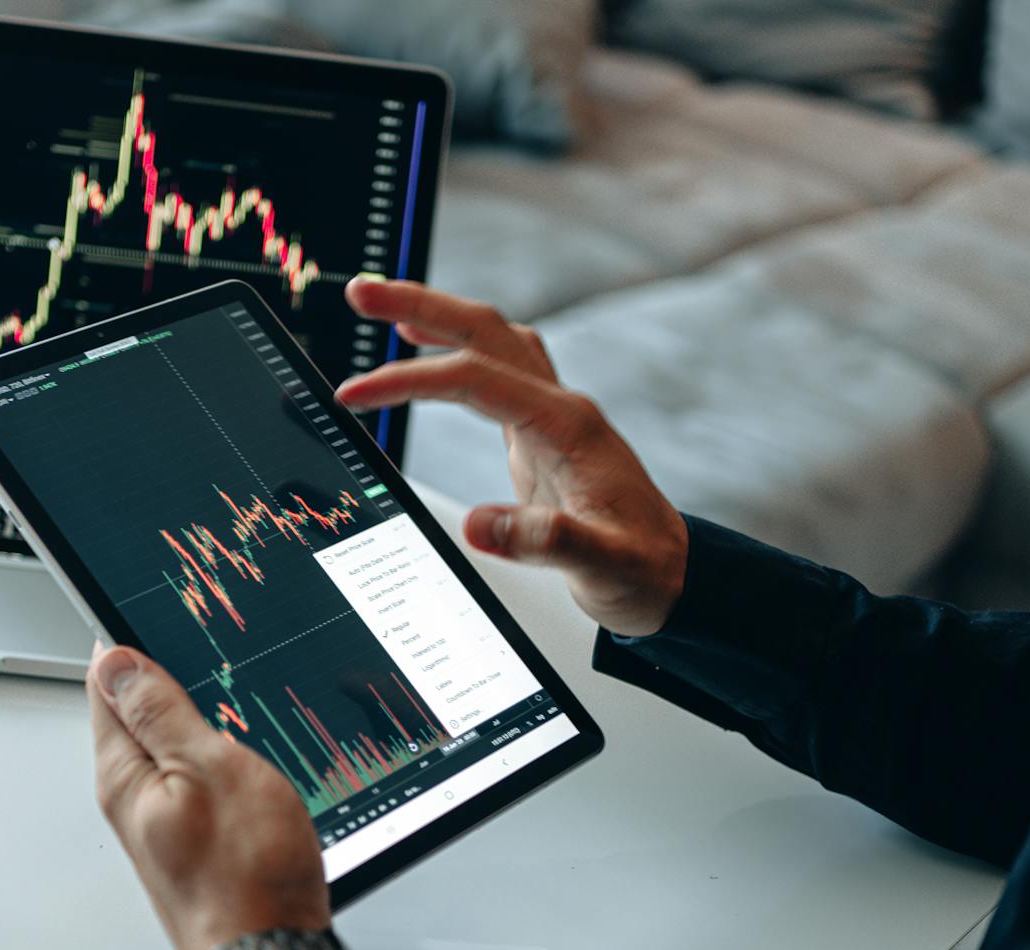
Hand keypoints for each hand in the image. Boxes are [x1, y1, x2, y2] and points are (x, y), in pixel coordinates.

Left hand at [88, 644, 329, 949]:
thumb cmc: (245, 878)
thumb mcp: (209, 770)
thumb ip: (161, 713)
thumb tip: (118, 660)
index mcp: (123, 771)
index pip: (104, 681)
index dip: (127, 638)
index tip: (156, 607)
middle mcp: (132, 794)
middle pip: (135, 708)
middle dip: (163, 670)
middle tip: (201, 636)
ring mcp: (163, 816)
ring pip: (169, 739)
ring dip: (193, 708)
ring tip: (224, 679)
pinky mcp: (193, 835)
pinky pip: (194, 771)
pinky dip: (214, 746)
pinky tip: (240, 740)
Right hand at [338, 279, 688, 636]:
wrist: (673, 575)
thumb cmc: (643, 569)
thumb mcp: (604, 567)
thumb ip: (546, 542)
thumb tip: (479, 525)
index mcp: (568, 427)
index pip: (475, 379)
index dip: (411, 381)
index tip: (357, 394)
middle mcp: (560, 408)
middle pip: (485, 330)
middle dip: (420, 305)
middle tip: (362, 294)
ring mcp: (551, 416)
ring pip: (491, 340)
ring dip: (437, 317)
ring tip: (384, 307)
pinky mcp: (541, 433)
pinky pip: (494, 370)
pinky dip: (455, 348)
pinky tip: (427, 350)